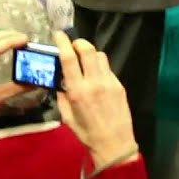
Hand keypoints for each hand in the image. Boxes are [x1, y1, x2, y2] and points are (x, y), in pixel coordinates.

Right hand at [52, 31, 138, 168]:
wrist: (114, 144)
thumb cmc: (87, 133)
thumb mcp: (67, 117)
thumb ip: (62, 97)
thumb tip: (60, 83)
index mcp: (78, 91)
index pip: (69, 58)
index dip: (63, 42)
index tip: (59, 34)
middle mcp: (94, 82)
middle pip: (87, 49)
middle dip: (79, 42)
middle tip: (73, 46)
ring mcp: (109, 82)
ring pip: (100, 55)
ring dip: (90, 53)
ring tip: (85, 61)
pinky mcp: (119, 85)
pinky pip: (108, 68)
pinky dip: (99, 67)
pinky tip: (96, 76)